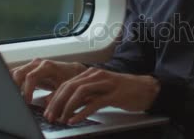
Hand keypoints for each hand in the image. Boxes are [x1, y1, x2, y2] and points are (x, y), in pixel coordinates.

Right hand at [11, 58, 86, 102]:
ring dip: (11, 84)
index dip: (27, 90)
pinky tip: (10, 92)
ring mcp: (31, 65)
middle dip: (14, 87)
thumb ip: (55, 95)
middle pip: (19, 73)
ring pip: (15, 72)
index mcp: (47, 66)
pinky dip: (11, 81)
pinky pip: (15, 73)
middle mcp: (37, 63)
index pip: (31, 77)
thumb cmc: (68, 79)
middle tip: (15, 100)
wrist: (71, 71)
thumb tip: (45, 103)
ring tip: (11, 97)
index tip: (27, 102)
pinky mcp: (27, 69)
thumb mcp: (64, 88)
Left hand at [43, 67, 159, 124]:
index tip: (47, 109)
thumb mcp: (99, 91)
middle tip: (50, 116)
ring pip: (80, 92)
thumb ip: (84, 96)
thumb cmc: (122, 91)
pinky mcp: (114, 94)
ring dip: (67, 107)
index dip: (54, 97)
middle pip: (70, 86)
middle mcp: (96, 75)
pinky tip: (74, 120)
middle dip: (56, 102)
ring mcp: (105, 84)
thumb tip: (64, 104)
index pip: (67, 83)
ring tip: (60, 119)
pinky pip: (94, 102)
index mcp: (91, 74)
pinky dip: (82, 112)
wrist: (146, 89)